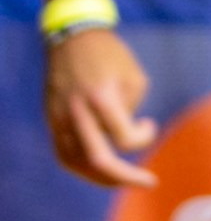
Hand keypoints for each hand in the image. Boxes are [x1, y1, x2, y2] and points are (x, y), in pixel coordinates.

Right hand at [43, 24, 156, 189]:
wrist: (73, 38)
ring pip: (77, 164)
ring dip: (103, 178)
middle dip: (126, 178)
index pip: (125, 139)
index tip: (148, 123)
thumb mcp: (133, 78)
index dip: (144, 137)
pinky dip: (82, 167)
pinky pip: (63, 154)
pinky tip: (99, 170)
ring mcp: (60, 118)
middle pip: (99, 162)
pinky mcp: (51, 120)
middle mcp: (77, 112)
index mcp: (101, 98)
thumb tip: (122, 139)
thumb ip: (129, 113)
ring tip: (123, 180)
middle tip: (149, 182)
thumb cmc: (111, 57)